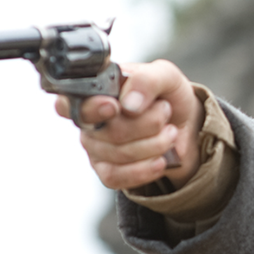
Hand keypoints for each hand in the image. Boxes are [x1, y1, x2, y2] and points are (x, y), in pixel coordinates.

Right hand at [55, 60, 204, 189]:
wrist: (185, 126)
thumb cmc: (167, 96)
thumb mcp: (165, 76)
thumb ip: (146, 80)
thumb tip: (129, 104)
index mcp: (96, 91)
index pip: (68, 103)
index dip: (90, 108)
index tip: (114, 107)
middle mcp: (90, 120)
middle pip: (109, 131)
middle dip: (148, 123)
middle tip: (165, 111)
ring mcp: (96, 147)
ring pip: (119, 154)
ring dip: (156, 144)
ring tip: (170, 132)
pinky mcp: (107, 171)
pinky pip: (117, 176)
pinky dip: (145, 169)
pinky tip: (161, 160)